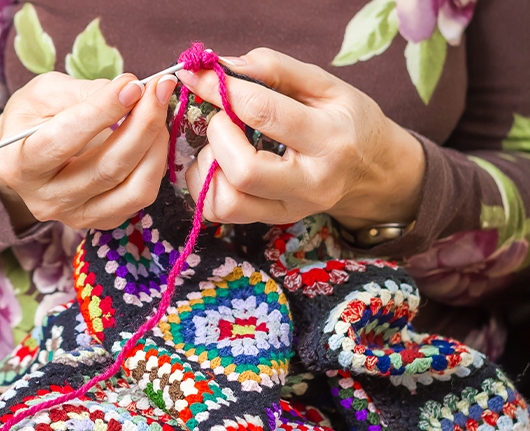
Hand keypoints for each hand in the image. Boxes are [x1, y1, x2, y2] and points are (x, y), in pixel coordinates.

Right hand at [0, 71, 177, 230]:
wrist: (23, 158)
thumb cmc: (30, 120)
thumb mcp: (41, 94)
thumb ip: (82, 92)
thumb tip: (129, 91)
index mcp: (20, 165)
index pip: (64, 140)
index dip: (103, 111)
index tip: (132, 84)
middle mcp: (47, 199)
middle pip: (107, 169)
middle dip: (142, 124)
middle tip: (159, 89)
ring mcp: (77, 216)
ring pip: (134, 190)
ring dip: (156, 145)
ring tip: (159, 108)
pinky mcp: (102, 220)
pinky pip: (141, 196)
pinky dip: (155, 162)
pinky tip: (153, 135)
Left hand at [178, 48, 424, 229]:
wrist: (374, 173)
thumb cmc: (348, 122)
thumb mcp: (327, 85)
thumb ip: (276, 69)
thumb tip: (224, 66)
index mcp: (329, 139)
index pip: (263, 112)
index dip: (222, 89)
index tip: (198, 74)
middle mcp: (310, 183)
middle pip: (243, 169)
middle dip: (218, 133)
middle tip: (223, 117)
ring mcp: (289, 209)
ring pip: (227, 200)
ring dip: (208, 165)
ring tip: (222, 143)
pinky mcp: (272, 221)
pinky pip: (220, 212)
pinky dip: (206, 186)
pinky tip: (219, 165)